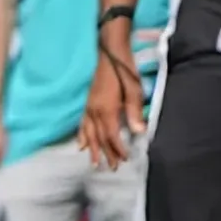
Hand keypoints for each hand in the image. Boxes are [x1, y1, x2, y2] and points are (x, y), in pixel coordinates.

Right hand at [79, 45, 143, 169]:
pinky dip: (81, 135)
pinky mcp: (87, 103)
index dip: (118, 148)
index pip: (112, 135)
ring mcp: (88, 107)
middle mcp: (94, 111)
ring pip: (88, 133)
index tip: (125, 159)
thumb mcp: (134, 90)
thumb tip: (140, 131)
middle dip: (105, 153)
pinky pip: (81, 124)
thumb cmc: (124, 70)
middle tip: (111, 168)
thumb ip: (135, 111)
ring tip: (93, 162)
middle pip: (99, 137)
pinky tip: (80, 143)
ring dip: (92, 148)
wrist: (109, 52)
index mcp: (106, 109)